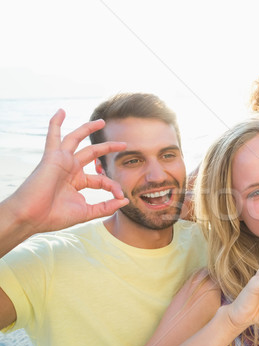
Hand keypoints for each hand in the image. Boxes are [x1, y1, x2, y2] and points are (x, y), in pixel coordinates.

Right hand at [9, 109, 128, 233]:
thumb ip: (105, 207)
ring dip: (88, 129)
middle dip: (108, 148)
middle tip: (123, 144)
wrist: (31, 217)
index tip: (121, 197)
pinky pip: (53, 136)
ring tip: (101, 121)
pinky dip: (56, 123)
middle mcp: (70, 169)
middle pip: (92, 154)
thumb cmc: (54, 216)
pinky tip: (61, 111)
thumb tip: (124, 201)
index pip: (101, 179)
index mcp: (78, 182)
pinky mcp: (52, 157)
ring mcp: (61, 161)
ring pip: (76, 140)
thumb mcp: (86, 212)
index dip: (114, 187)